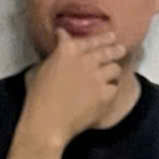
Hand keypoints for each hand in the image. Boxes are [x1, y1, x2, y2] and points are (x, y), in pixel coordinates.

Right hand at [21, 29, 126, 147]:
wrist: (48, 123)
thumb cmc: (38, 98)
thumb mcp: (41, 69)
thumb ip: (55, 56)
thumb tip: (59, 48)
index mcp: (68, 50)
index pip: (86, 39)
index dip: (97, 37)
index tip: (104, 36)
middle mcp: (87, 59)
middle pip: (107, 49)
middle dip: (113, 47)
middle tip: (120, 48)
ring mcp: (98, 77)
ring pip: (115, 68)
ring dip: (113, 70)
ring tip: (114, 72)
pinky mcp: (106, 94)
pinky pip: (115, 87)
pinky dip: (111, 89)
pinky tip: (108, 92)